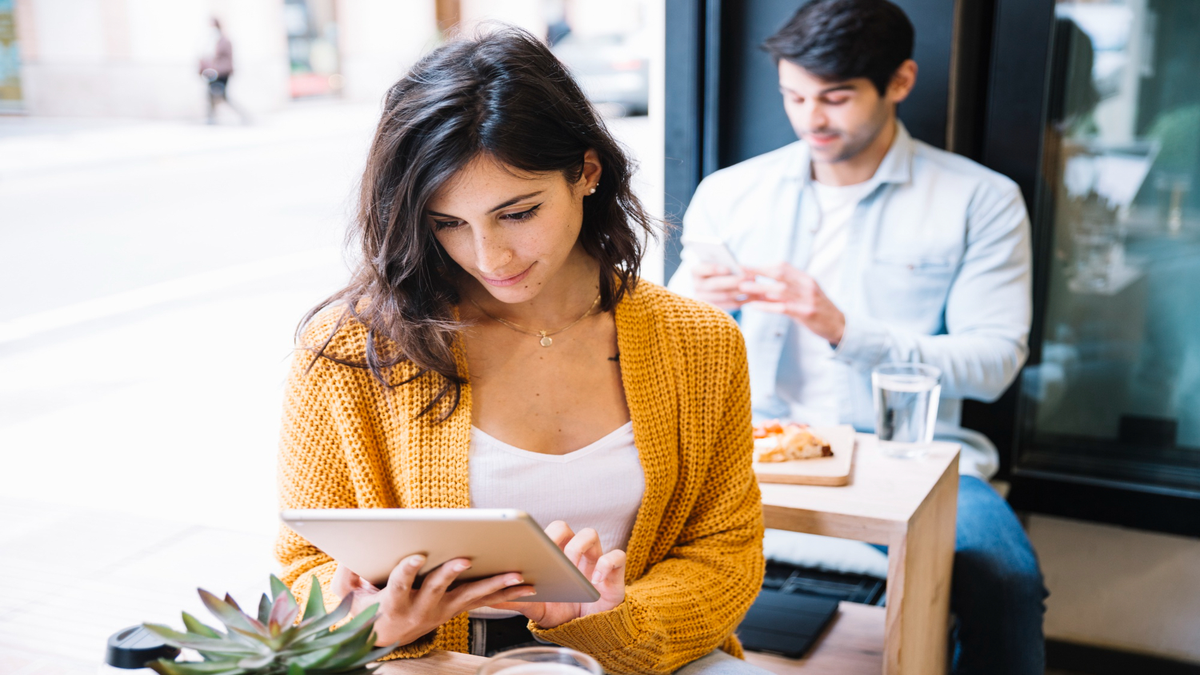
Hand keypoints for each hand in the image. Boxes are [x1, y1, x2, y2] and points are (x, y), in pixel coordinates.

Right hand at [331, 555, 534, 646]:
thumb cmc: (366, 610)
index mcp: (394, 603)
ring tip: (517, 574)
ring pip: (470, 596)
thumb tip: (355, 558)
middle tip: (467, 558)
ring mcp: (441, 611)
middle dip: (452, 573)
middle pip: (440, 589)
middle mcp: (421, 609)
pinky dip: (506, 593)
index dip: (406, 571)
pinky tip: (529, 585)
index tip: (414, 556)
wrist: (383, 639)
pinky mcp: (456, 610)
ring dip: (494, 585)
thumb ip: (350, 576)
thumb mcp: (350, 595)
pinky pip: (484, 602)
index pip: (398, 584)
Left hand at [492, 521, 625, 628]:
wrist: (589, 628)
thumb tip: (486, 598)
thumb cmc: (563, 611)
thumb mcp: (537, 608)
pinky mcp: (614, 571)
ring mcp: (594, 559)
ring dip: (579, 547)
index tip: (524, 542)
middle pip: (563, 527)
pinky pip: (615, 557)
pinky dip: (606, 564)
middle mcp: (573, 552)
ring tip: (571, 567)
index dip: (534, 533)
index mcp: (553, 556)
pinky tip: (595, 580)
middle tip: (547, 552)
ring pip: (590, 534)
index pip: (542, 534)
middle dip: (555, 536)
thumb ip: (516, 600)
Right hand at [692, 263, 753, 309]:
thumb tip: (741, 269)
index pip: (701, 269)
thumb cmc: (720, 269)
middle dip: (734, 281)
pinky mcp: (714, 310)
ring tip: (757, 287)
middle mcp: (696, 286)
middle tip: (752, 277)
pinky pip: (730, 306)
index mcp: (695, 271)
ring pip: (724, 296)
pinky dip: (743, 301)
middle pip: (715, 284)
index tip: (728, 268)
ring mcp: (704, 300)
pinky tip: (755, 297)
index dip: (713, 269)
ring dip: (742, 291)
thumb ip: (726, 264)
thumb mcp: (720, 263)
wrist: (717, 285)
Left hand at [739, 263, 845, 344]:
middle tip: (737, 274)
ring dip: (758, 288)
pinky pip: (783, 307)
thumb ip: (785, 291)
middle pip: (779, 273)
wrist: (839, 326)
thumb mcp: (804, 296)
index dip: (761, 266)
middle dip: (756, 272)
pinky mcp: (807, 313)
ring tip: (741, 288)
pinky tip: (754, 306)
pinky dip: (767, 306)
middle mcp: (807, 285)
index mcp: (805, 278)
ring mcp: (807, 298)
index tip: (744, 267)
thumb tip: (758, 289)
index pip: (781, 266)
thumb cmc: (817, 310)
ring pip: (779, 290)